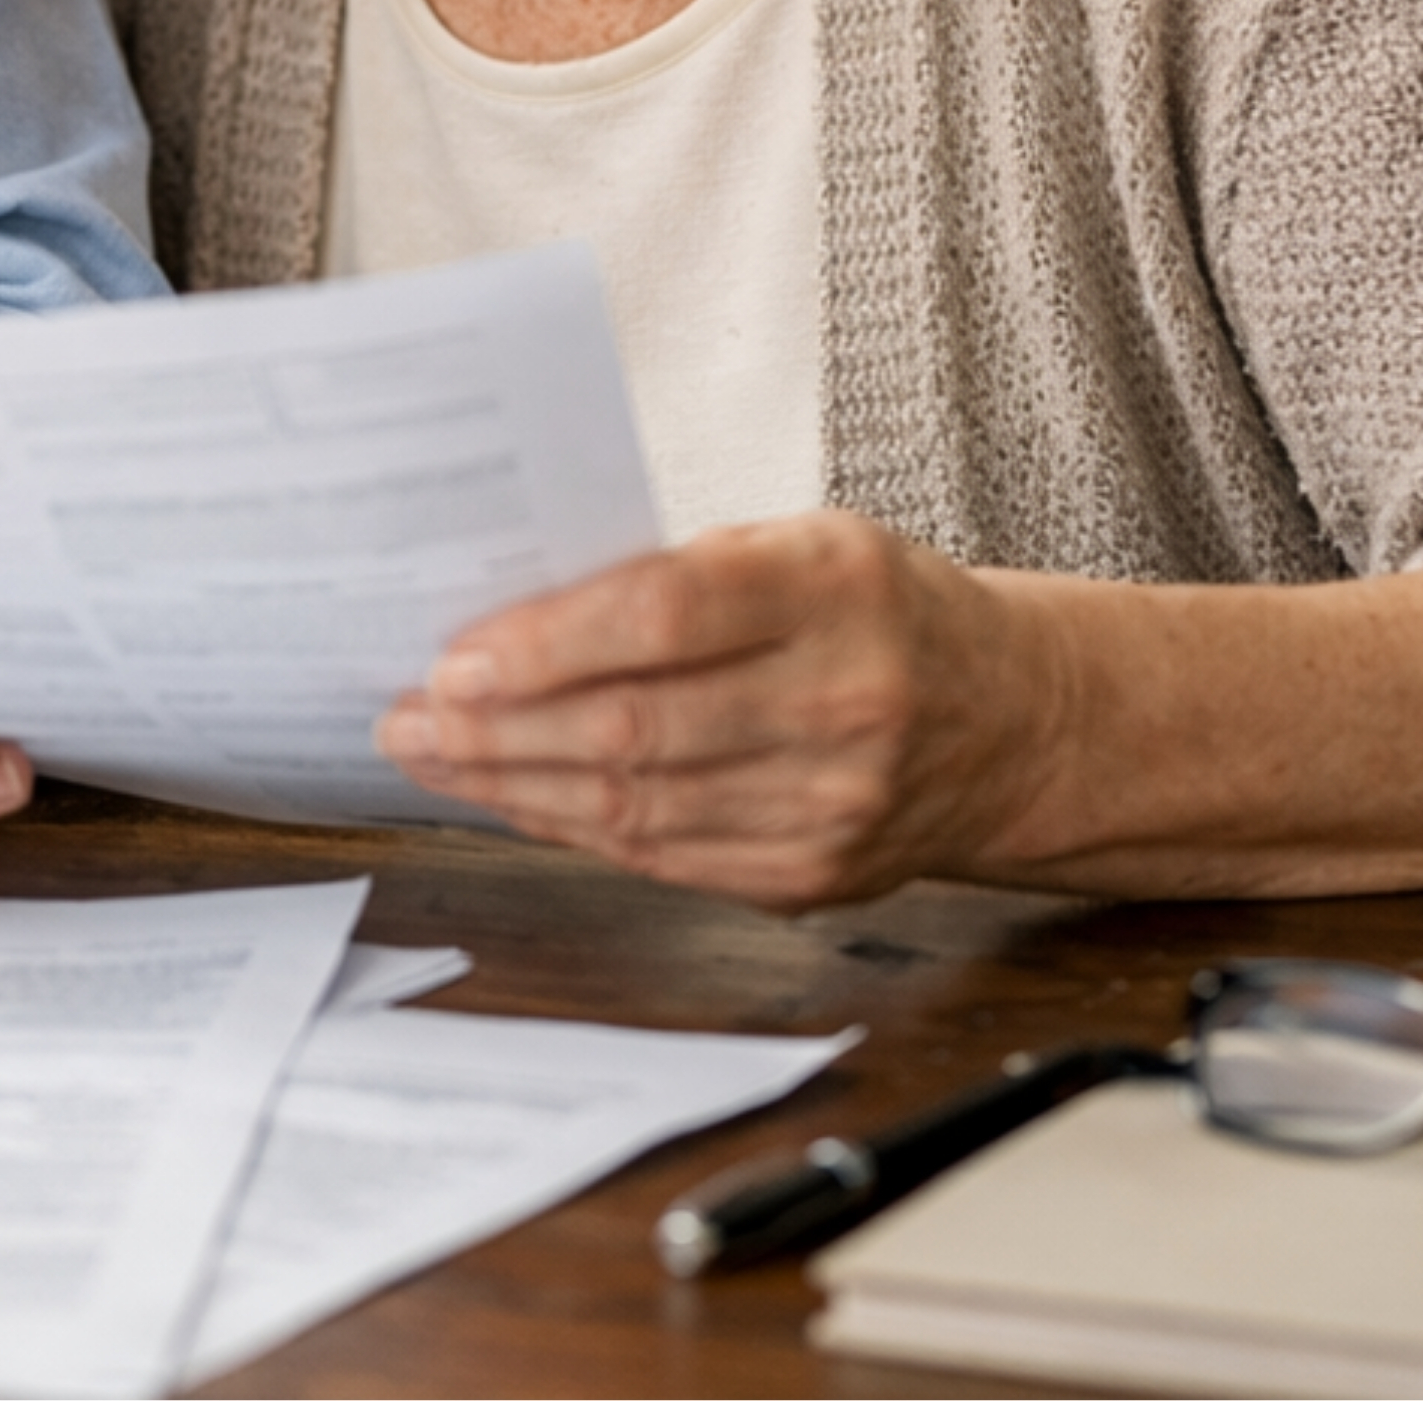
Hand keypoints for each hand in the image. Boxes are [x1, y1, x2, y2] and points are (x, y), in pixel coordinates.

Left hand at [377, 511, 1062, 911]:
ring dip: (512, 786)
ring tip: (433, 756)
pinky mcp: (813, 877)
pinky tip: (514, 799)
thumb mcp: (800, 545)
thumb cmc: (882, 612)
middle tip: (408, 714)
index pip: (663, 618)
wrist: (1015, 722)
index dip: (546, 645)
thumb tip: (513, 616)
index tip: (453, 656)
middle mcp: (842, 702)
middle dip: (496, 729)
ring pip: (635, 807)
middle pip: (634, 729)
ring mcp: (833, 804)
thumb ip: (677, 577)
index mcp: (834, 591)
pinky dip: (573, 829)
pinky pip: (662, 859)